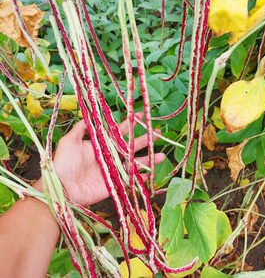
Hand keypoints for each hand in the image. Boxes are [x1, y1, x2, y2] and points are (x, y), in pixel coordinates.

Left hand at [50, 112, 164, 205]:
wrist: (62, 188)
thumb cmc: (64, 163)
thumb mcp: (70, 141)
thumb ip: (82, 128)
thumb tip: (91, 114)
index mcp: (100, 144)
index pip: (118, 132)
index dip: (129, 124)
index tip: (139, 115)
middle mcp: (109, 156)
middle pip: (130, 146)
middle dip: (144, 139)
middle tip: (157, 133)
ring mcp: (113, 170)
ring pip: (135, 162)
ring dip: (148, 158)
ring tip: (162, 154)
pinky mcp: (115, 183)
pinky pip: (131, 179)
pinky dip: (142, 176)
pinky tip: (152, 172)